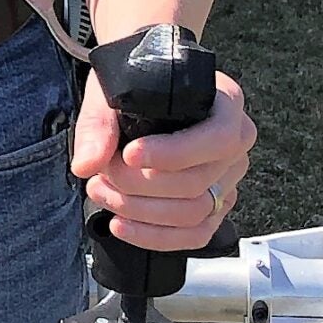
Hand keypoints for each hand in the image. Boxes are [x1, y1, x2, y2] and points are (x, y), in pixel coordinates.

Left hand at [69, 68, 254, 250]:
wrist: (139, 93)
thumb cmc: (133, 86)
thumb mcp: (113, 90)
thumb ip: (98, 123)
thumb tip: (86, 164)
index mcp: (225, 103)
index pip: (216, 137)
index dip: (173, 153)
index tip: (128, 154)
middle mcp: (236, 142)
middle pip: (198, 181)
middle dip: (139, 185)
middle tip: (100, 174)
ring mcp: (229, 178)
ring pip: (195, 212)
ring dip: (139, 211)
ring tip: (100, 191)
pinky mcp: (216, 206)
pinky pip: (196, 234)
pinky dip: (155, 236)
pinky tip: (120, 225)